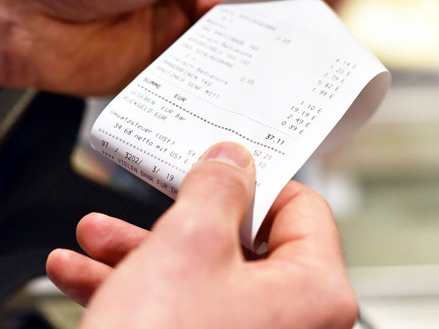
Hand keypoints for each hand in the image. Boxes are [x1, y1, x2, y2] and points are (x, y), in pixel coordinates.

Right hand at [46, 142, 357, 328]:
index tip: (219, 168)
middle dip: (177, 221)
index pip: (302, 209)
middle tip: (146, 201)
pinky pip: (185, 314)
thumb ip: (217, 189)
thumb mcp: (188, 245)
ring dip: (145, 254)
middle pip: (243, 246)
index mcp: (317, 290)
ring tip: (96, 239)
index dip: (256, 182)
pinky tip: (86, 278)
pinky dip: (140, 292)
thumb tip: (232, 162)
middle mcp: (298, 323)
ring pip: (204, 280)